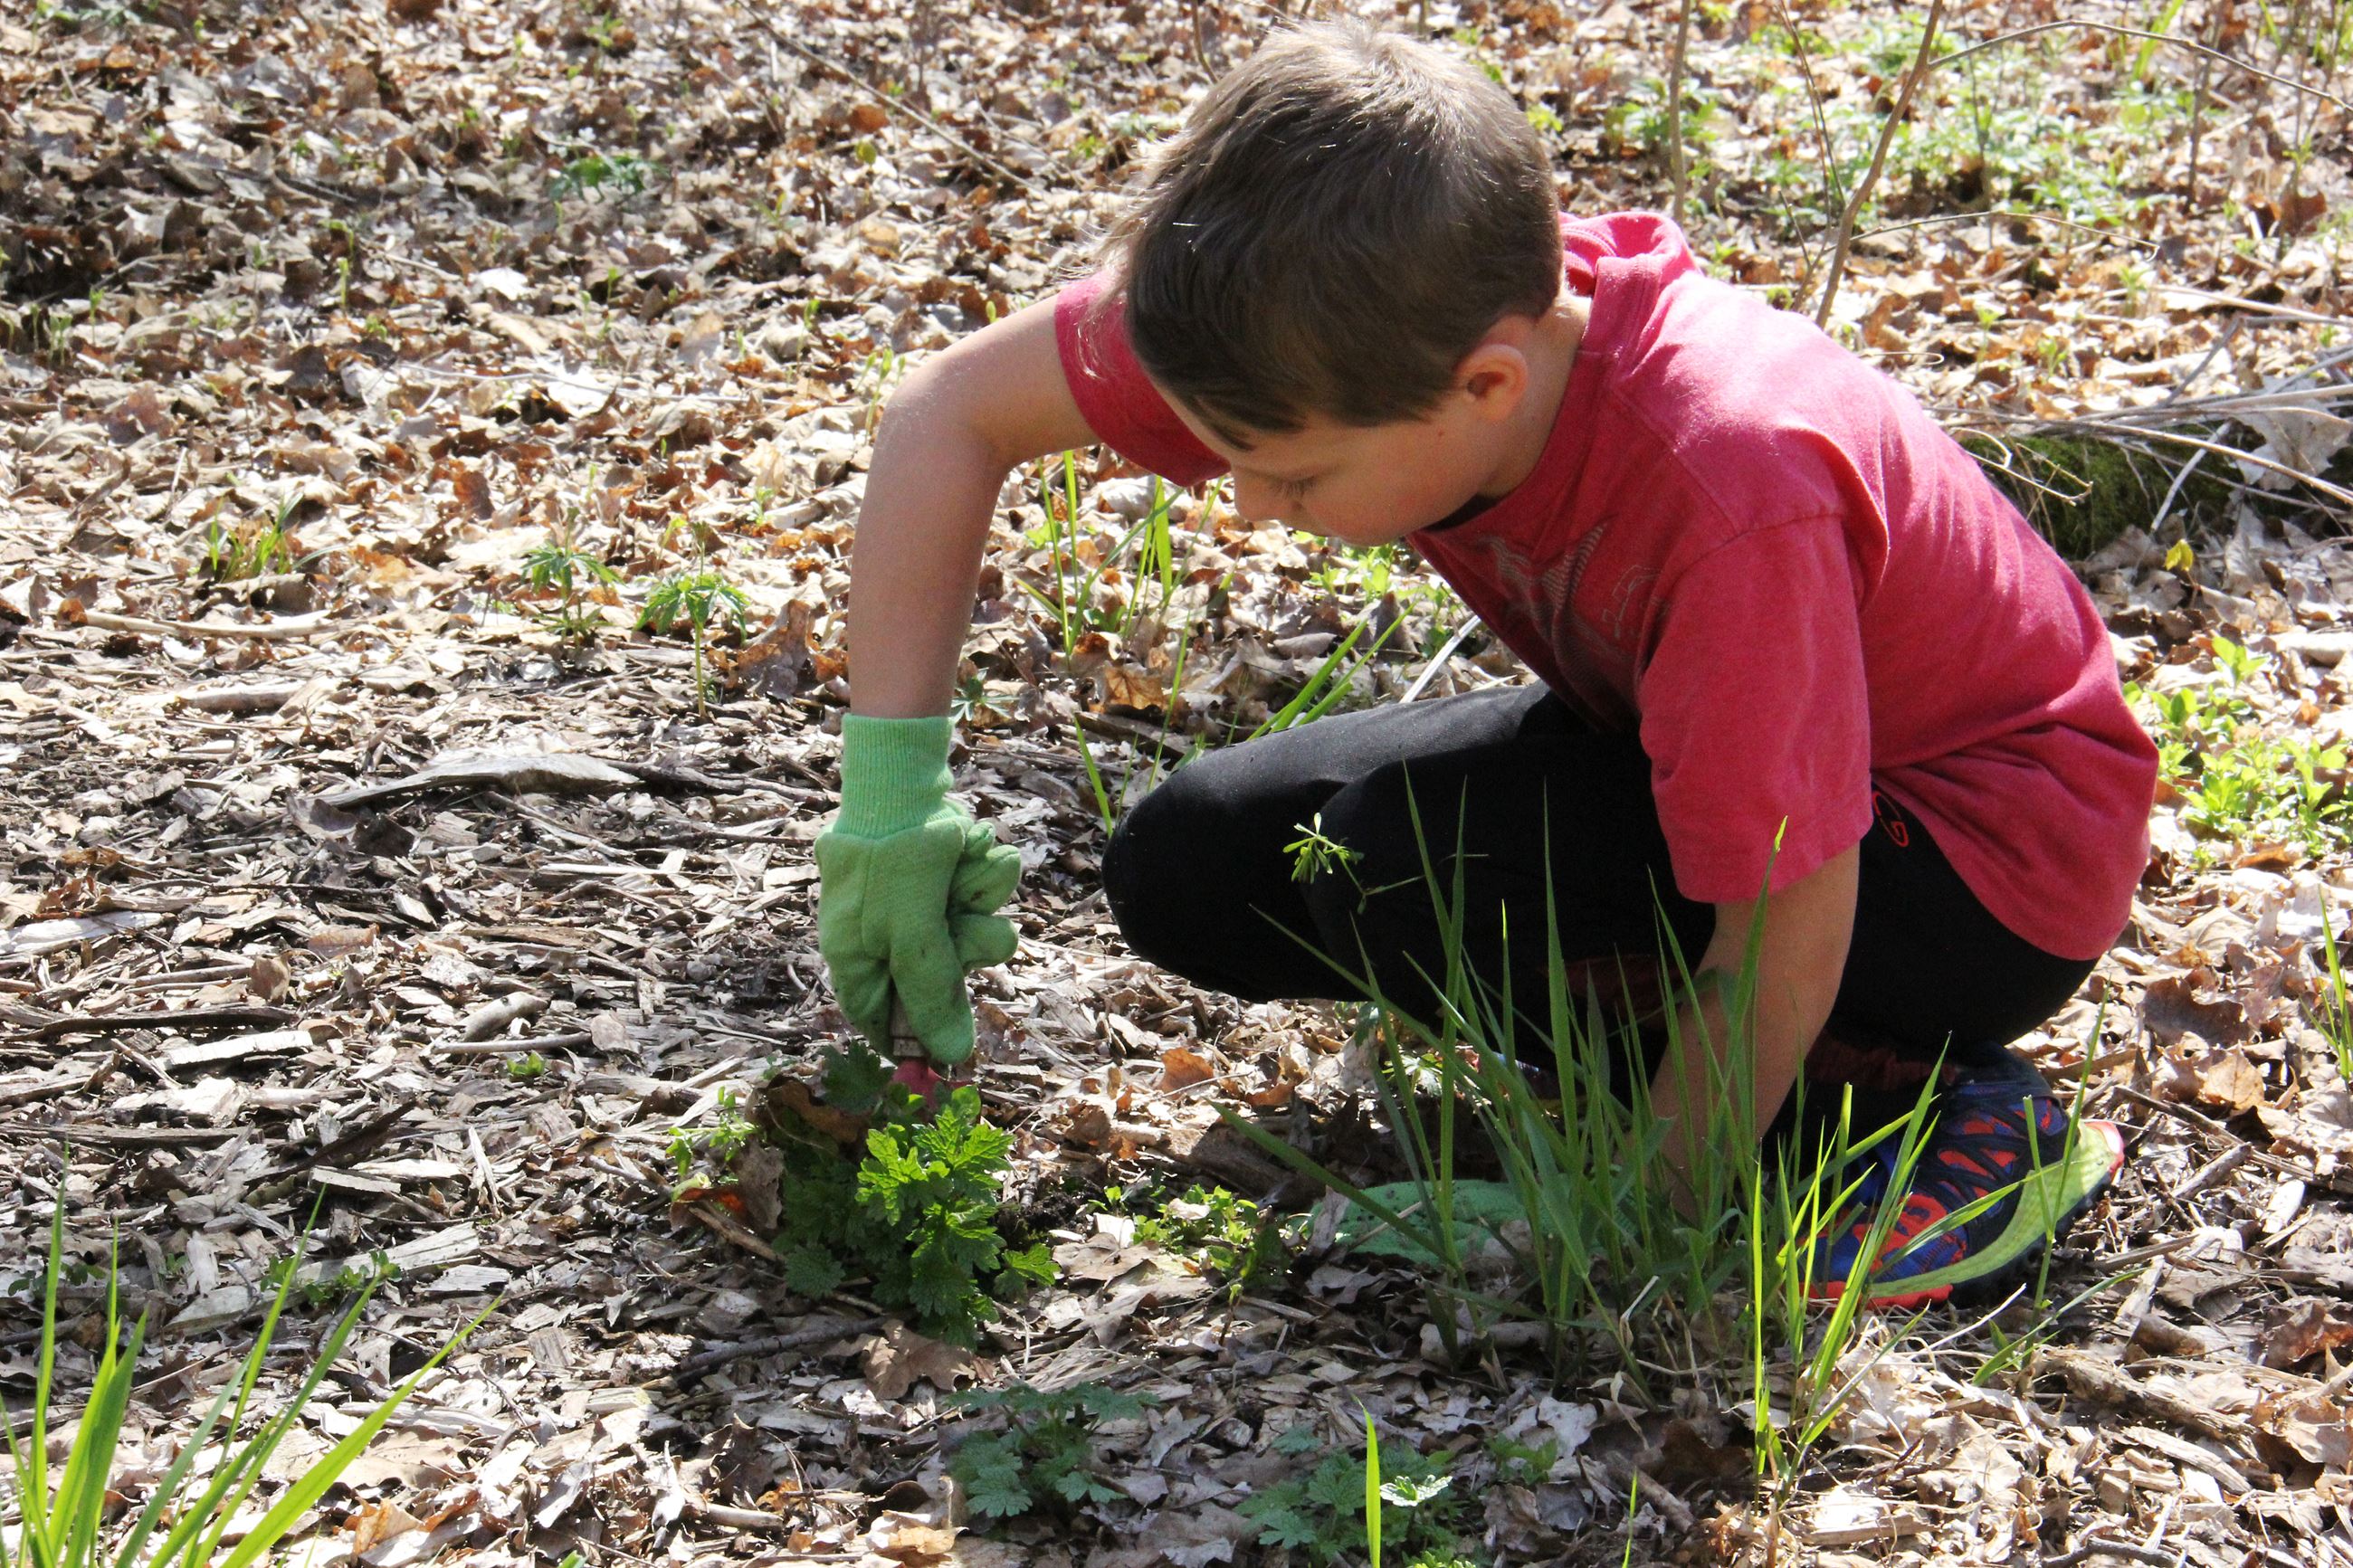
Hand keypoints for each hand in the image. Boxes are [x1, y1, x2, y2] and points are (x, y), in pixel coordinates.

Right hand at [815, 716, 1020, 1064]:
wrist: (905, 781)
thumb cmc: (892, 864)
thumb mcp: (910, 937)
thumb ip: (933, 995)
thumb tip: (953, 1056)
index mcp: (857, 958)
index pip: (882, 1021)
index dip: (915, 1041)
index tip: (951, 1059)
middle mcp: (886, 937)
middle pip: (942, 981)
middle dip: (966, 953)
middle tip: (971, 932)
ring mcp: (921, 906)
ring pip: (976, 937)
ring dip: (981, 906)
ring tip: (966, 877)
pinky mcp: (949, 879)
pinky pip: (986, 899)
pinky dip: (985, 877)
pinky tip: (972, 854)